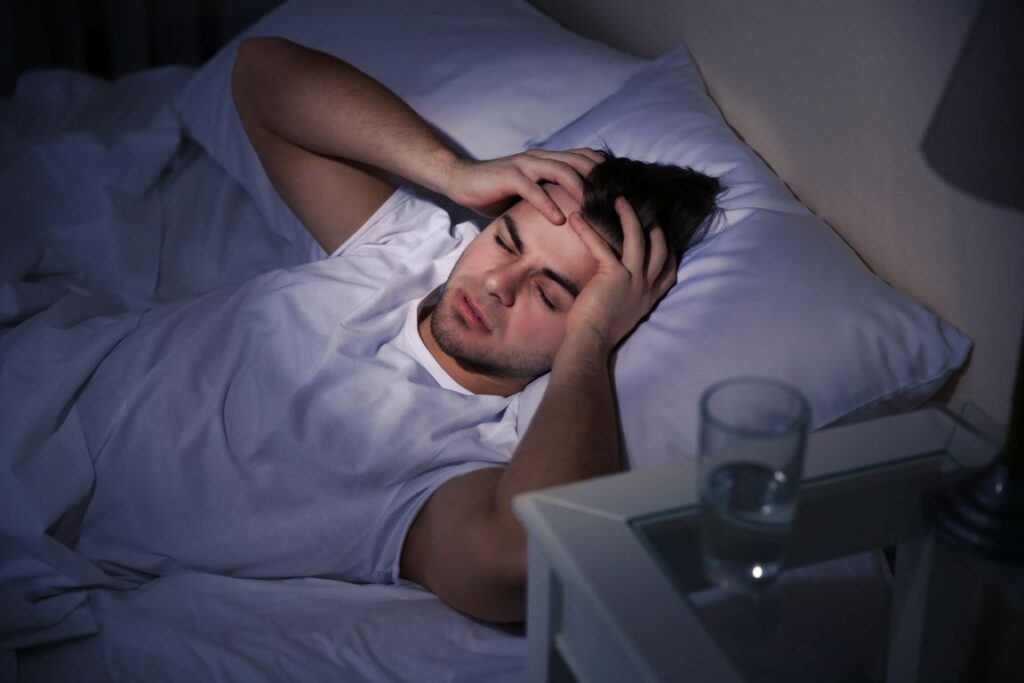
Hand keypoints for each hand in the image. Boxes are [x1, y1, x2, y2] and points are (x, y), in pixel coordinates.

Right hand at [444, 148, 604, 223]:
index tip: (621, 192)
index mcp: (548, 160)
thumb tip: (575, 215)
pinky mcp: (509, 176)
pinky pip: (532, 189)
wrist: (461, 180)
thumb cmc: (497, 190)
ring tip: (592, 209)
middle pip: (579, 162)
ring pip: (560, 170)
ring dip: (579, 189)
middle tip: (616, 203)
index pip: (584, 158)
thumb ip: (550, 194)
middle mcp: (540, 158)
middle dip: (599, 181)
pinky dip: (547, 204)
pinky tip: (558, 219)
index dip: (604, 171)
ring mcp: (525, 165)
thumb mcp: (529, 192)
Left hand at [563, 197, 677, 354]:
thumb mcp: (623, 314)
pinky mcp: (613, 276)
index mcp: (649, 297)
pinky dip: (587, 230)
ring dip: (628, 216)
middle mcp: (646, 286)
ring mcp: (633, 279)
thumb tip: (615, 285)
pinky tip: (576, 218)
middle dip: (653, 225)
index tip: (662, 235)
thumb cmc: (598, 333)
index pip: (669, 269)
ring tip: (618, 200)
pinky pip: (601, 246)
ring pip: (638, 238)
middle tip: (641, 207)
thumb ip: (626, 297)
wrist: (591, 344)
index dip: (668, 249)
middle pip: (659, 247)